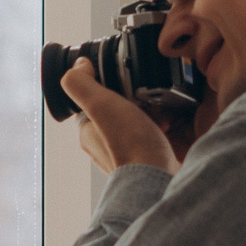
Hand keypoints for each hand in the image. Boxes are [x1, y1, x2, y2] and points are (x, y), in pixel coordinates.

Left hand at [61, 57, 199, 174]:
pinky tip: (167, 128)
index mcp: (87, 131)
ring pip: (138, 120)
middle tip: (147, 100)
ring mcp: (124, 153)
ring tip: (160, 114)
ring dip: (152, 112)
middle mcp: (102, 144)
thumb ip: (82, 84)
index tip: (125, 83)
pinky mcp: (145, 159)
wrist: (160, 180)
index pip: (93, 98)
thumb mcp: (100, 104)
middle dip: (136, 99)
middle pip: (119, 107)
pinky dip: (162, 128)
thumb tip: (78, 66)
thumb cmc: (130, 146)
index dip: (110, 85)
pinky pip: (153, 135)